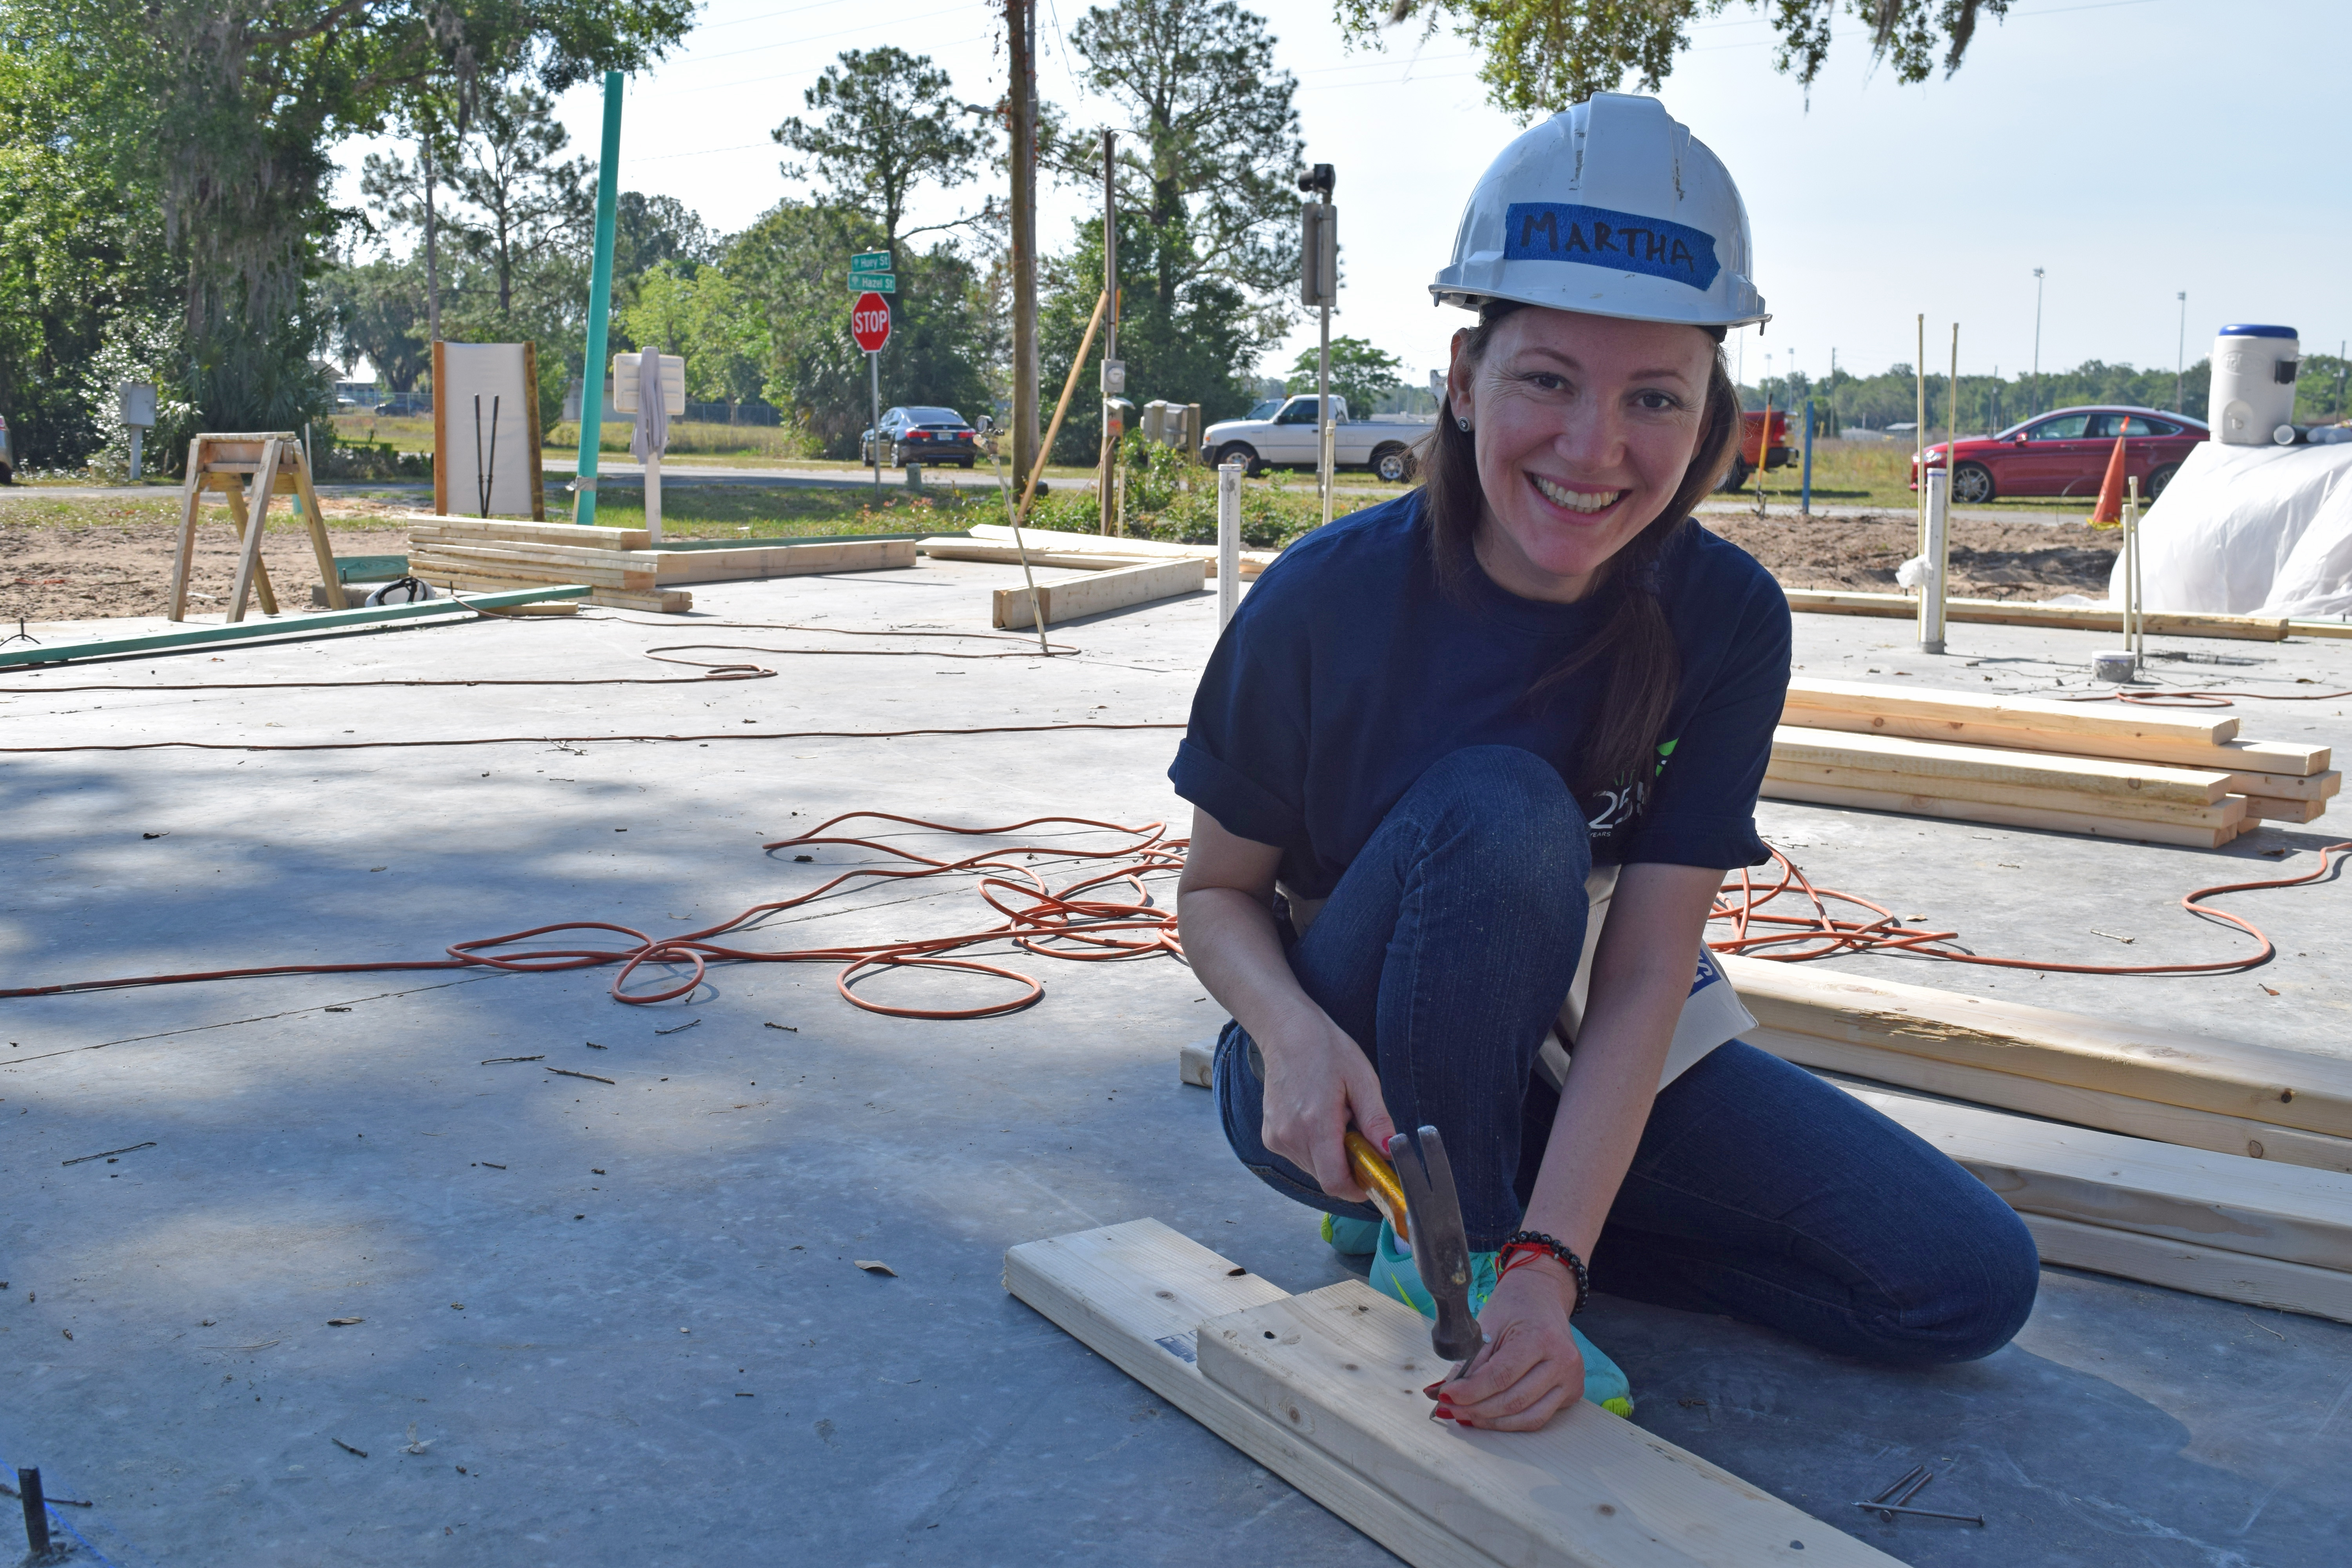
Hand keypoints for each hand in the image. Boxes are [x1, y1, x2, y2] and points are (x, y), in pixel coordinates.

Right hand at [1256, 1008, 1394, 1203]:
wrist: (1286, 1031)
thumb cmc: (1326, 1049)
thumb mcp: (1362, 1079)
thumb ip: (1376, 1120)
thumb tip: (1389, 1152)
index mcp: (1315, 1124)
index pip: (1335, 1182)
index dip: (1357, 1188)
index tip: (1371, 1176)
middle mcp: (1290, 1136)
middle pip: (1326, 1177)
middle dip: (1347, 1165)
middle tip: (1355, 1130)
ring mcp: (1276, 1137)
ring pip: (1313, 1169)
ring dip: (1331, 1156)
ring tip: (1335, 1118)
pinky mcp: (1270, 1135)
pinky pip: (1300, 1157)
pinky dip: (1315, 1148)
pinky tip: (1318, 1118)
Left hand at [1432, 1257, 1584, 1431]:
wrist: (1542, 1295)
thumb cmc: (1513, 1307)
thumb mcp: (1487, 1326)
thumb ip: (1470, 1362)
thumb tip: (1446, 1393)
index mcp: (1542, 1338)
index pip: (1500, 1376)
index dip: (1470, 1391)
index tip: (1446, 1396)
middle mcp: (1563, 1361)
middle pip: (1514, 1401)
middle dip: (1477, 1409)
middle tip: (1451, 1409)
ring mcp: (1571, 1379)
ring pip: (1528, 1417)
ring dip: (1493, 1421)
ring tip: (1467, 1416)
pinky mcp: (1572, 1391)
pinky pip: (1539, 1417)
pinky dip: (1512, 1421)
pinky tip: (1489, 1415)